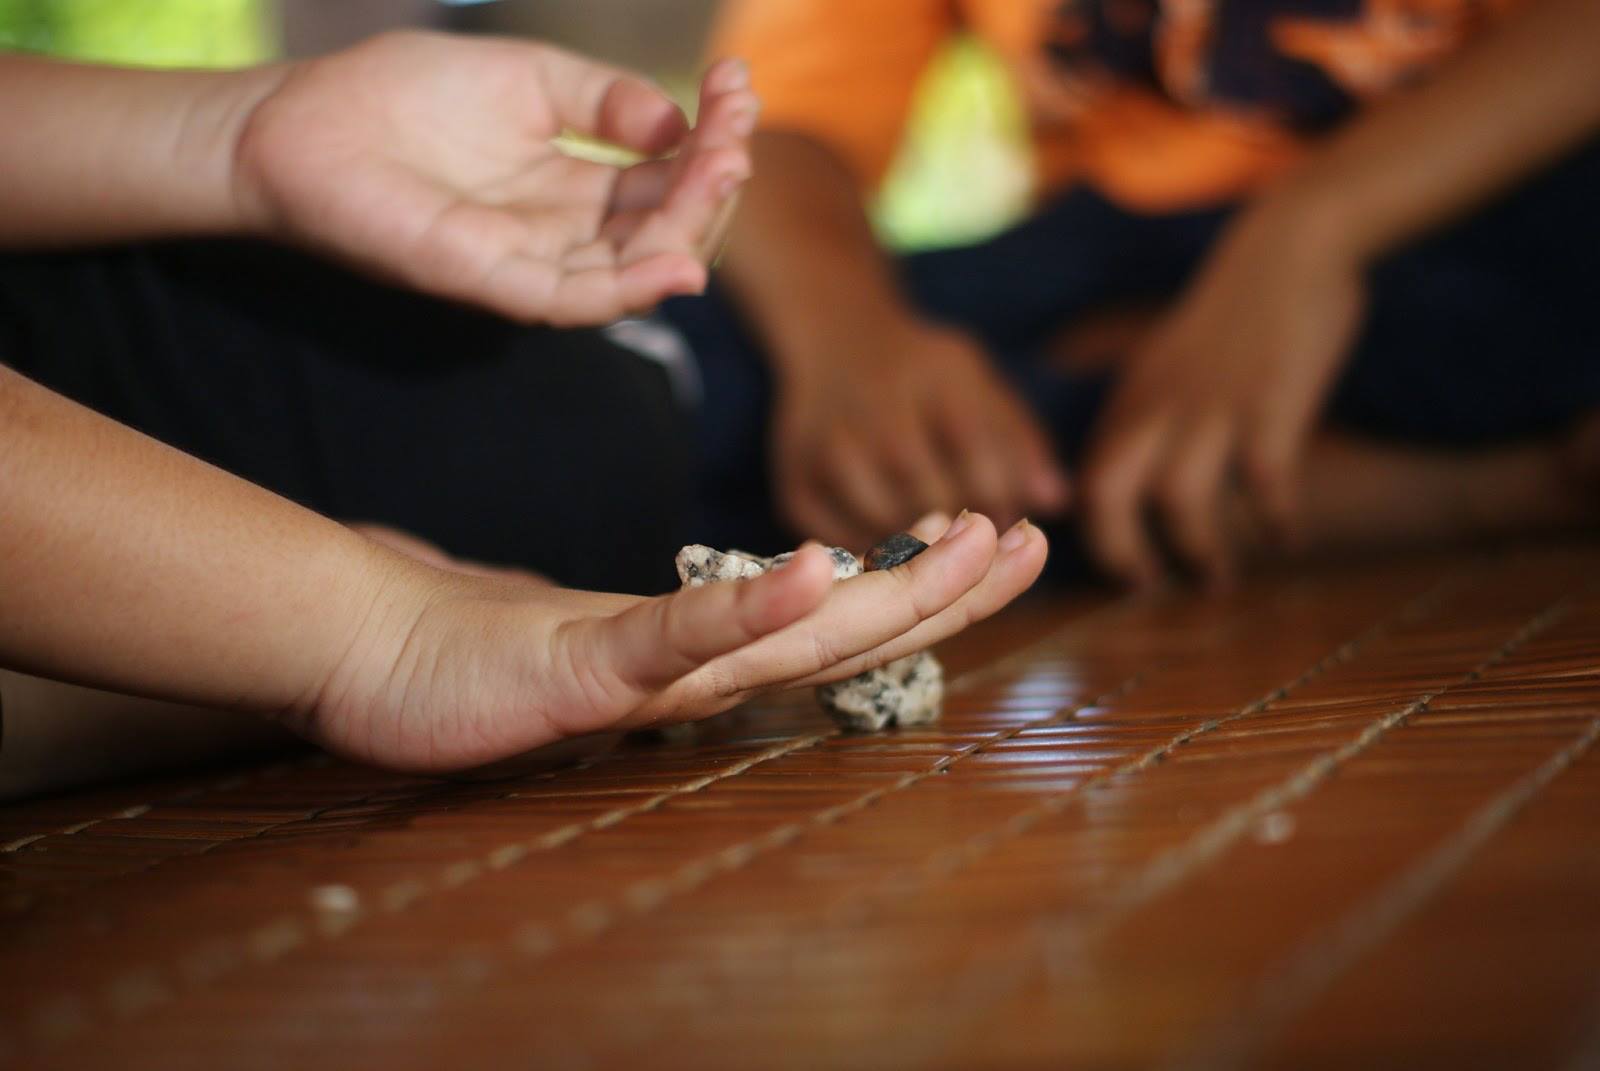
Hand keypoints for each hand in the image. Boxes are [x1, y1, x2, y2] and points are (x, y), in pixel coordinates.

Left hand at [231, 32, 756, 325]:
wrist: (303, 121)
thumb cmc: (404, 94)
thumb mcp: (530, 77)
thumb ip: (604, 100)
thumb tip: (680, 125)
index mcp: (576, 184)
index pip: (668, 177)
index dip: (713, 138)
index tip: (742, 84)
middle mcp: (564, 232)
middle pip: (665, 228)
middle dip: (715, 183)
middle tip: (738, 133)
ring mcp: (530, 261)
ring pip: (633, 270)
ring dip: (689, 232)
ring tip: (725, 175)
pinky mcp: (488, 281)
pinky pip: (572, 300)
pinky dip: (628, 290)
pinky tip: (676, 262)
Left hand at [293, 511, 1047, 771]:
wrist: (368, 653)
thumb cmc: (480, 639)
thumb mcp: (605, 614)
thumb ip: (681, 604)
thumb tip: (741, 579)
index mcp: (709, 654)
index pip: (839, 620)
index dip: (923, 588)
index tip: (994, 538)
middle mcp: (698, 674)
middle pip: (846, 635)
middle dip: (945, 591)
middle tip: (1031, 541)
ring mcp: (648, 677)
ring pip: (794, 641)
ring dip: (892, 598)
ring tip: (973, 546)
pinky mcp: (584, 670)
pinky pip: (679, 639)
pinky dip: (755, 609)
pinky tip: (823, 569)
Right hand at [772, 321, 1069, 550]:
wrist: (834, 341)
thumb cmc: (920, 370)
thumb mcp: (975, 380)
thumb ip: (1018, 436)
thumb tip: (1056, 501)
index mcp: (931, 375)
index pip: (977, 450)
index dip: (1004, 497)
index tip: (1017, 522)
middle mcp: (873, 410)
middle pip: (934, 494)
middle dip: (971, 531)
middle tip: (984, 550)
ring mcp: (828, 449)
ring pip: (890, 525)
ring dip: (925, 551)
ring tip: (944, 553)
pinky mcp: (795, 486)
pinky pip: (845, 542)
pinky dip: (875, 555)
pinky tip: (896, 550)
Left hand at [1080, 205, 1366, 587]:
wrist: (1290, 246)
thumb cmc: (1233, 315)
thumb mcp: (1168, 363)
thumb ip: (1148, 418)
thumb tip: (1136, 481)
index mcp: (1134, 400)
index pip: (1090, 480)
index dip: (1098, 533)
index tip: (1122, 570)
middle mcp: (1160, 406)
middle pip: (1111, 495)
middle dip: (1124, 553)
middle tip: (1150, 590)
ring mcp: (1213, 406)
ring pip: (1180, 500)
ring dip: (1200, 550)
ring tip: (1220, 581)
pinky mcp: (1270, 404)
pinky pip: (1264, 483)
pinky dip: (1273, 520)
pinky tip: (1287, 539)